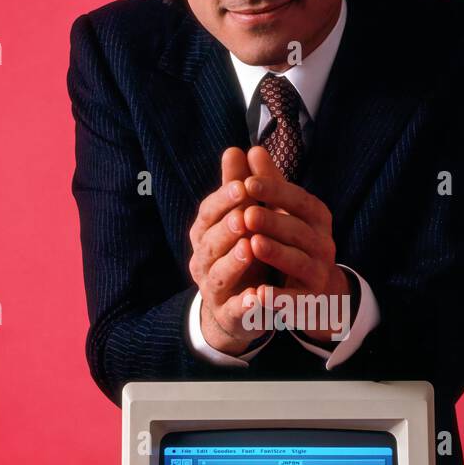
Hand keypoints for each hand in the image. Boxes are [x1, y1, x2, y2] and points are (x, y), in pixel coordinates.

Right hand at [188, 146, 273, 353]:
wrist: (239, 306)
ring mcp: (214, 290)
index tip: (242, 186)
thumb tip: (235, 149)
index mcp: (205, 235)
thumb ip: (238, 188)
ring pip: (219, 275)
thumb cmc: (242, 253)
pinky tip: (259, 295)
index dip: (224, 200)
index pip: (209, 214)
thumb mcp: (241, 219)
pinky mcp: (231, 314)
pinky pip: (237, 310)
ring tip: (250, 248)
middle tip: (245, 216)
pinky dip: (246, 304)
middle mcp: (204, 261)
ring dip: (233, 262)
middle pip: (210, 243)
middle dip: (227, 228)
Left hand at [241, 145, 352, 343]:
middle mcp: (323, 242)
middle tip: (247, 214)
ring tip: (254, 245)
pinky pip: (296, 298)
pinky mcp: (311, 299)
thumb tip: (252, 149)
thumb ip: (269, 185)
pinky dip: (279, 297)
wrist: (320, 292)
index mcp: (316, 218)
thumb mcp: (285, 213)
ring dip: (277, 253)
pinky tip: (259, 293)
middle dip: (273, 221)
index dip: (275, 191)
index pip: (299, 200)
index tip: (249, 182)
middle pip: (299, 230)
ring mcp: (319, 272)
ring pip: (300, 261)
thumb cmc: (295, 243)